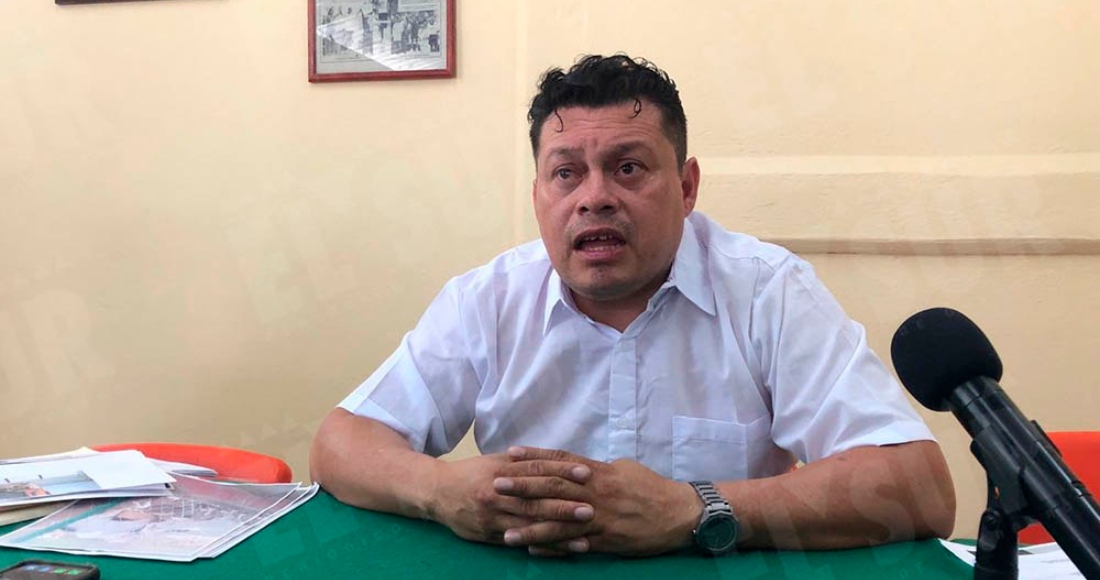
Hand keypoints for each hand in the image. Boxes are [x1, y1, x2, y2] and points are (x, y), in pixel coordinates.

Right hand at [427, 453, 594, 545]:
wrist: (437, 492)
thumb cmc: (471, 473)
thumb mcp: (495, 461)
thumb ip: (522, 462)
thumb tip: (555, 459)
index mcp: (501, 470)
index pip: (537, 470)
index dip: (562, 471)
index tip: (586, 473)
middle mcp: (497, 494)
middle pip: (535, 501)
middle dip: (564, 506)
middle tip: (590, 509)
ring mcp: (493, 517)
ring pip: (530, 525)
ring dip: (558, 532)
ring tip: (584, 536)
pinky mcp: (490, 535)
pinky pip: (520, 542)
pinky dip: (543, 546)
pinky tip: (561, 549)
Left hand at [494, 447, 700, 556]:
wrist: (680, 513)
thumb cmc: (651, 487)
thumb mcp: (624, 469)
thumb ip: (597, 469)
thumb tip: (576, 467)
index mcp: (599, 472)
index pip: (561, 461)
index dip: (536, 457)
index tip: (511, 454)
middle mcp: (596, 493)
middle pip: (554, 489)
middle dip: (523, 488)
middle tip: (496, 485)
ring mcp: (600, 518)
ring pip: (560, 522)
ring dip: (531, 527)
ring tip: (505, 531)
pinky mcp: (606, 540)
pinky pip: (575, 544)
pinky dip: (554, 547)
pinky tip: (534, 548)